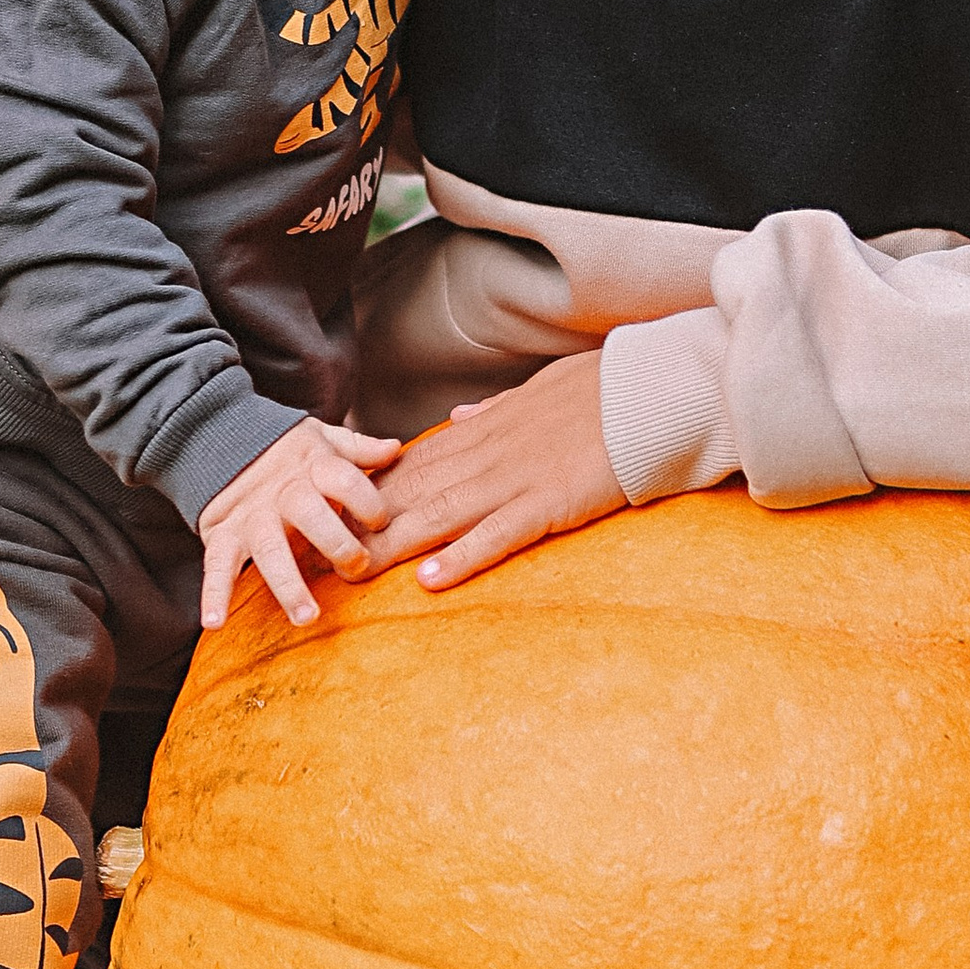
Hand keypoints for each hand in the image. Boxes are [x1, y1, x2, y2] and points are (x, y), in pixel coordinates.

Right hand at [198, 417, 401, 629]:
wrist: (220, 441)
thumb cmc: (287, 453)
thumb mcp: (322, 440)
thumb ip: (358, 449)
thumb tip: (395, 449)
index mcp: (312, 467)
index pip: (344, 479)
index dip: (367, 501)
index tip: (382, 522)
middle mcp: (282, 492)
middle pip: (309, 513)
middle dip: (335, 541)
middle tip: (356, 566)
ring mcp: (251, 515)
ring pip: (269, 548)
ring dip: (288, 584)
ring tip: (307, 617)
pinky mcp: (222, 535)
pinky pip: (216, 565)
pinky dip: (213, 594)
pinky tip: (216, 623)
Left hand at [358, 352, 620, 591]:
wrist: (646, 392)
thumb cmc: (598, 390)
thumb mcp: (535, 389)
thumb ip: (493, 409)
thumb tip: (458, 418)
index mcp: (484, 429)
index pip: (413, 463)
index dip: (369, 489)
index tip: (333, 509)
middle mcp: (488, 455)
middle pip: (414, 492)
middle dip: (365, 522)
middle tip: (323, 548)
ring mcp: (515, 480)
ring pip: (442, 515)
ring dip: (396, 544)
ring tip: (356, 570)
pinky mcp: (548, 504)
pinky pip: (497, 535)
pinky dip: (463, 558)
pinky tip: (431, 579)